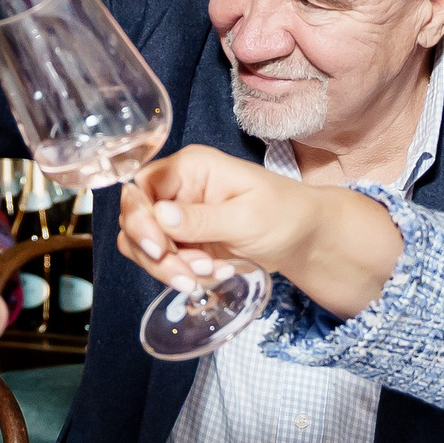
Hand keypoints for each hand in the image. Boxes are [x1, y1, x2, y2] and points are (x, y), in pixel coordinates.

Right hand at [117, 145, 404, 321]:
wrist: (307, 238)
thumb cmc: (285, 214)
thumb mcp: (246, 216)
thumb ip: (201, 219)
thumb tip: (159, 215)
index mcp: (190, 167)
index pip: (140, 188)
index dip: (139, 219)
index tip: (158, 247)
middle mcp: (177, 188)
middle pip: (136, 221)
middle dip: (156, 254)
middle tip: (188, 275)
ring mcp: (179, 217)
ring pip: (144, 246)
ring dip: (168, 268)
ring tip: (206, 275)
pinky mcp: (185, 242)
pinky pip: (164, 262)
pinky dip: (181, 274)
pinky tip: (212, 275)